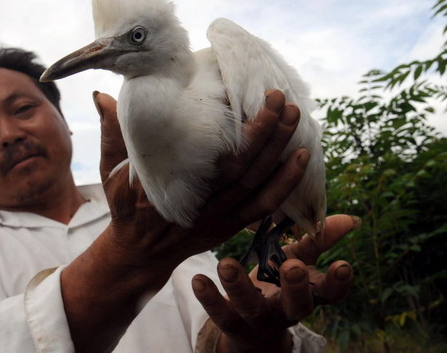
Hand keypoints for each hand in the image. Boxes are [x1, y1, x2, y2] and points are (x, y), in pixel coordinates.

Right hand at [93, 90, 307, 271]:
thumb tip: (102, 96)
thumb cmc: (124, 206)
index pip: (209, 154)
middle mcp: (200, 205)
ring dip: (279, 148)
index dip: (233, 125)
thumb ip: (112, 134)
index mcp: (171, 187)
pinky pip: (264, 206)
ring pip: (257, 183)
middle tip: (278, 95)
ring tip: (293, 114)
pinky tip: (301, 156)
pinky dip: (285, 183)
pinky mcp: (231, 225)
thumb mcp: (110, 171)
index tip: (244, 92)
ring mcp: (219, 217)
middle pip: (241, 166)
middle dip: (264, 129)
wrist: (139, 251)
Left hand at [192, 214, 356, 352]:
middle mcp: (286, 311)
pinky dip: (209, 299)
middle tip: (291, 267)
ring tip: (226, 264)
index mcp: (306, 295)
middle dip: (295, 287)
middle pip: (296, 306)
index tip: (344, 265)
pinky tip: (198, 280)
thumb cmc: (279, 284)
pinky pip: (221, 315)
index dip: (338, 283)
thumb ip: (319, 242)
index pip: (329, 293)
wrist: (253, 331)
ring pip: (252, 308)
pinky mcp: (233, 326)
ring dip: (239, 287)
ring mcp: (259, 321)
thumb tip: (351, 219)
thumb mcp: (299, 261)